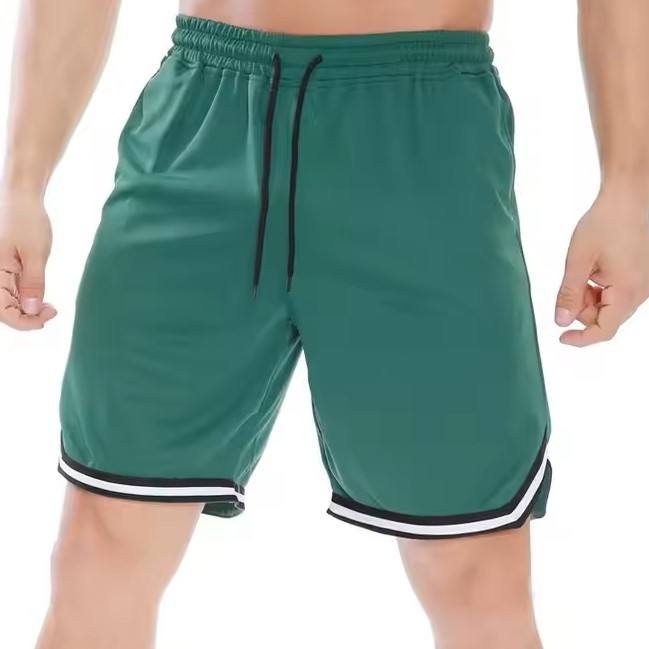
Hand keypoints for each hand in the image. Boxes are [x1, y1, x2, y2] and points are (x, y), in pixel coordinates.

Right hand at [0, 188, 56, 329]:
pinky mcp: (5, 268)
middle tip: (52, 311)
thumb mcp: (35, 254)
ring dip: (27, 309)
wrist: (21, 196)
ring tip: (49, 305)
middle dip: (27, 317)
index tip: (46, 318)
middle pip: (4, 309)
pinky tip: (42, 298)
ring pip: (8, 302)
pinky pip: (12, 291)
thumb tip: (31, 310)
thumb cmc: (26, 220)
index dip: (23, 321)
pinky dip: (26, 298)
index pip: (2, 311)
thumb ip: (33, 283)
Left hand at [555, 187, 648, 346]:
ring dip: (590, 296)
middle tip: (572, 282)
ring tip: (584, 269)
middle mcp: (640, 292)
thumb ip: (569, 294)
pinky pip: (616, 292)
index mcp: (627, 292)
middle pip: (604, 317)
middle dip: (582, 307)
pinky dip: (599, 287)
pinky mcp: (640, 276)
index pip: (604, 330)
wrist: (629, 197)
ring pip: (609, 305)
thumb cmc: (605, 223)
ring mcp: (643, 284)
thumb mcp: (578, 261)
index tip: (561, 338)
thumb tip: (561, 322)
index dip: (581, 339)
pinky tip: (594, 268)